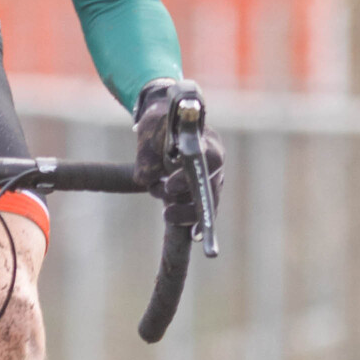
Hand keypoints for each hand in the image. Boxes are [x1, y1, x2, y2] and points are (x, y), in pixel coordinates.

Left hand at [134, 79, 223, 222]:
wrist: (168, 122)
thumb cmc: (161, 123)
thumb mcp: (149, 129)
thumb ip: (147, 152)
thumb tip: (145, 180)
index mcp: (206, 140)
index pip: (209, 159)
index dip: (191, 175)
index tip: (170, 185)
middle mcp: (214, 162)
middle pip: (211, 188)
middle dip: (190, 204)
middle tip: (167, 211)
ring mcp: (212, 178)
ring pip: (208, 203)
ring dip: (187, 214)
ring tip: (167, 214)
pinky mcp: (205, 191)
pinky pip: (205, 210)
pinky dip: (196, 222)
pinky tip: (193, 236)